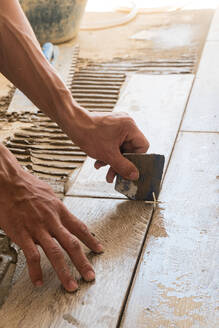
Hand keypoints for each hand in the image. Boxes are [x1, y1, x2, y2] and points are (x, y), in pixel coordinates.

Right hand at [0, 168, 102, 290]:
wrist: (9, 182)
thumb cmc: (26, 185)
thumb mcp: (48, 194)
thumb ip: (56, 208)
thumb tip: (62, 215)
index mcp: (59, 210)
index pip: (79, 227)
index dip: (91, 240)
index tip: (99, 250)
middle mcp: (52, 220)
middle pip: (72, 244)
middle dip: (83, 262)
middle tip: (90, 276)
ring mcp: (38, 228)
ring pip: (55, 253)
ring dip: (64, 272)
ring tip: (71, 285)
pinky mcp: (22, 234)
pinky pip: (32, 256)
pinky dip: (36, 271)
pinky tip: (38, 281)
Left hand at [75, 112, 149, 182]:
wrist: (72, 124)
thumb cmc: (88, 134)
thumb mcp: (108, 155)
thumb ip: (123, 167)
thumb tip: (134, 175)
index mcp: (130, 127)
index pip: (142, 146)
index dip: (136, 160)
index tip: (129, 169)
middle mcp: (126, 123)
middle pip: (130, 149)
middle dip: (120, 163)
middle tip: (114, 175)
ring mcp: (118, 125)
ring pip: (121, 148)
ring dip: (113, 160)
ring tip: (102, 167)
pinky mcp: (110, 127)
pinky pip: (114, 143)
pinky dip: (108, 153)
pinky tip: (99, 161)